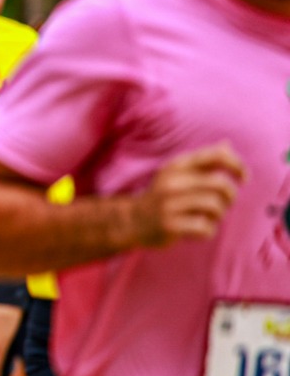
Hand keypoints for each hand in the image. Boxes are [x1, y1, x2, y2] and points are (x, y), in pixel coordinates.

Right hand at [131, 143, 246, 245]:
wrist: (131, 220)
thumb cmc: (163, 196)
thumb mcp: (177, 173)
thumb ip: (203, 160)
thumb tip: (227, 145)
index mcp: (176, 165)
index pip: (216, 156)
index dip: (237, 165)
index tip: (244, 178)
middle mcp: (172, 181)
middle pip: (220, 184)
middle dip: (230, 196)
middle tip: (225, 203)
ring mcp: (169, 203)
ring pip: (215, 206)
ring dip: (219, 215)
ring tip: (209, 217)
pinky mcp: (170, 225)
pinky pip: (206, 228)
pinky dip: (209, 230)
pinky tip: (199, 229)